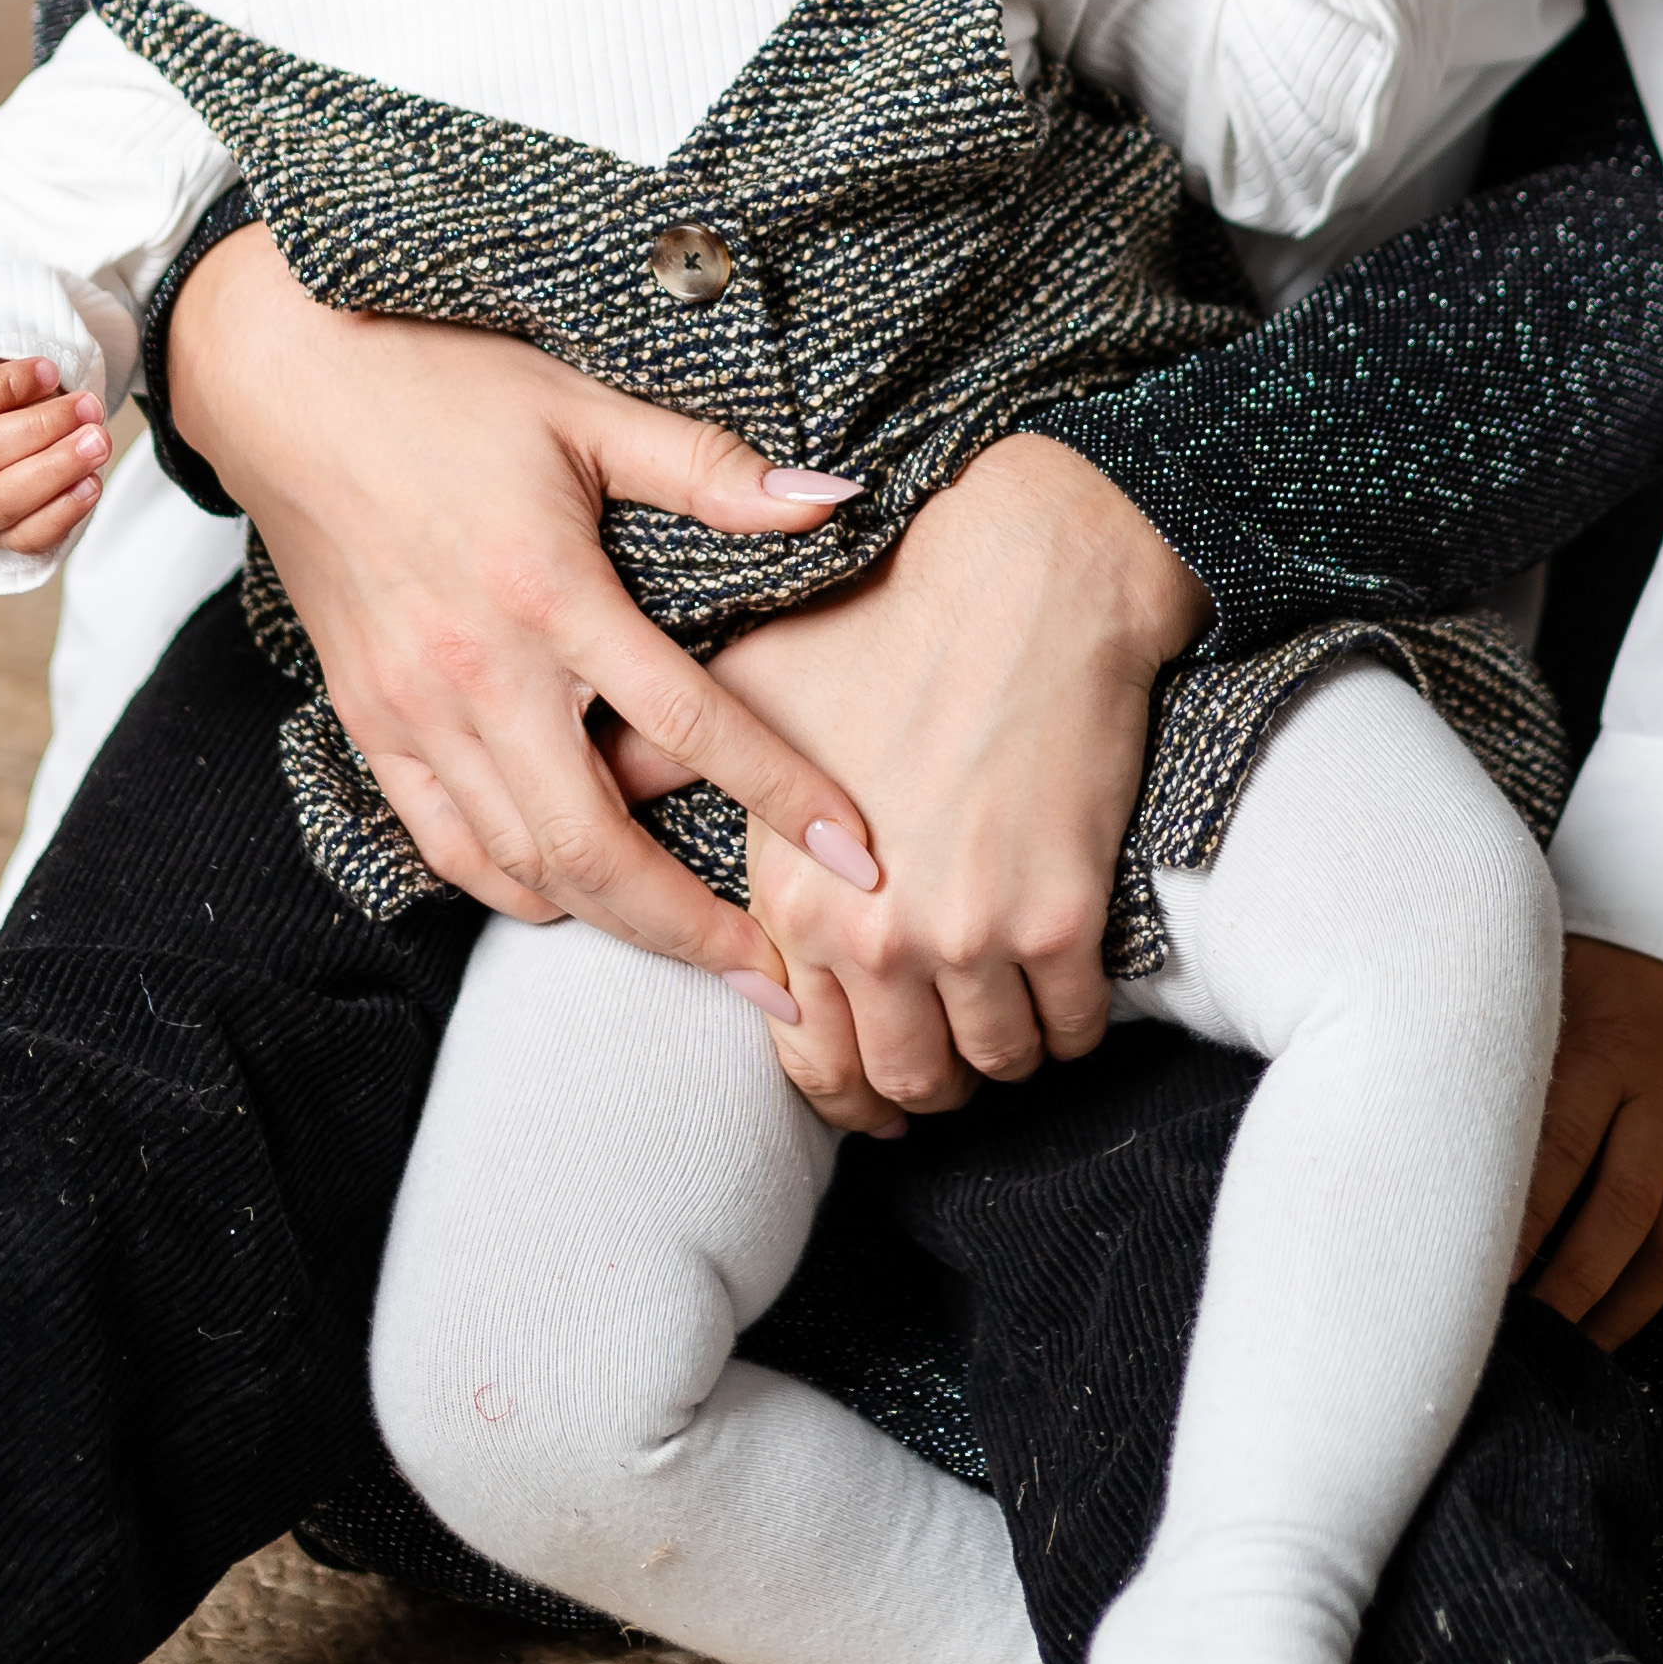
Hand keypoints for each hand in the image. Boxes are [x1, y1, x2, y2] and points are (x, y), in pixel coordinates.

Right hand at [0, 355, 107, 558]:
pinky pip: (28, 537)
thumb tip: (47, 378)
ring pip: (2, 500)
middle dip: (43, 428)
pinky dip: (64, 512)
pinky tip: (90, 484)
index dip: (7, 385)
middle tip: (88, 409)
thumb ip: (16, 380)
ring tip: (97, 444)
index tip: (50, 371)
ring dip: (58, 470)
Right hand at [164, 229, 875, 1000]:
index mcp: (549, 594)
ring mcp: (415, 713)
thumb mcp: (585, 408)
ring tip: (696, 953)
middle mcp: (479, 675)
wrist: (286, 385)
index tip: (857, 857)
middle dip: (693, 929)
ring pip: (520, 867)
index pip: (690, 724)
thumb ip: (708, 469)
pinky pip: (442, 845)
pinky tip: (567, 901)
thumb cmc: (442, 382)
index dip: (783, 796)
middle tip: (779, 977)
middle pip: (595, 849)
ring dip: (614, 924)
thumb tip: (833, 497)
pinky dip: (510, 890)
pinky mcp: (371, 725)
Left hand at [642, 436, 1212, 1116]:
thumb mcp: (751, 684)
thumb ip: (664, 757)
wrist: (1028, 576)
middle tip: (946, 1067)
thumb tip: (589, 786)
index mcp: (791, 894)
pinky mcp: (1062, 921)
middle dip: (926, 1088)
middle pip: (906, 1081)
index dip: (842, 1088)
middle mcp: (871, 933)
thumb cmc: (886, 618)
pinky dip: (1073, 1024)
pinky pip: (1072, 1027)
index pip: (810, 1057)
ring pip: (993, 1065)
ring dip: (1003, 1056)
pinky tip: (1066, 996)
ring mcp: (970, 934)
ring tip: (1007, 1024)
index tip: (869, 1087)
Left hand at [1517, 943, 1662, 1346]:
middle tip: (1519, 1343)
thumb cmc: (1619, 957)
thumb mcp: (1558, 974)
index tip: (1477, 1282)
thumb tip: (1425, 1111)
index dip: (1517, 1229)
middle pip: (1614, 1218)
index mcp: (1609, 1048)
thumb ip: (1512, 1042)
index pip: (1554, 1158)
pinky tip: (1627, 1313)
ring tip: (1572, 1351)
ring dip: (1618, 1308)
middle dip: (1565, 1291)